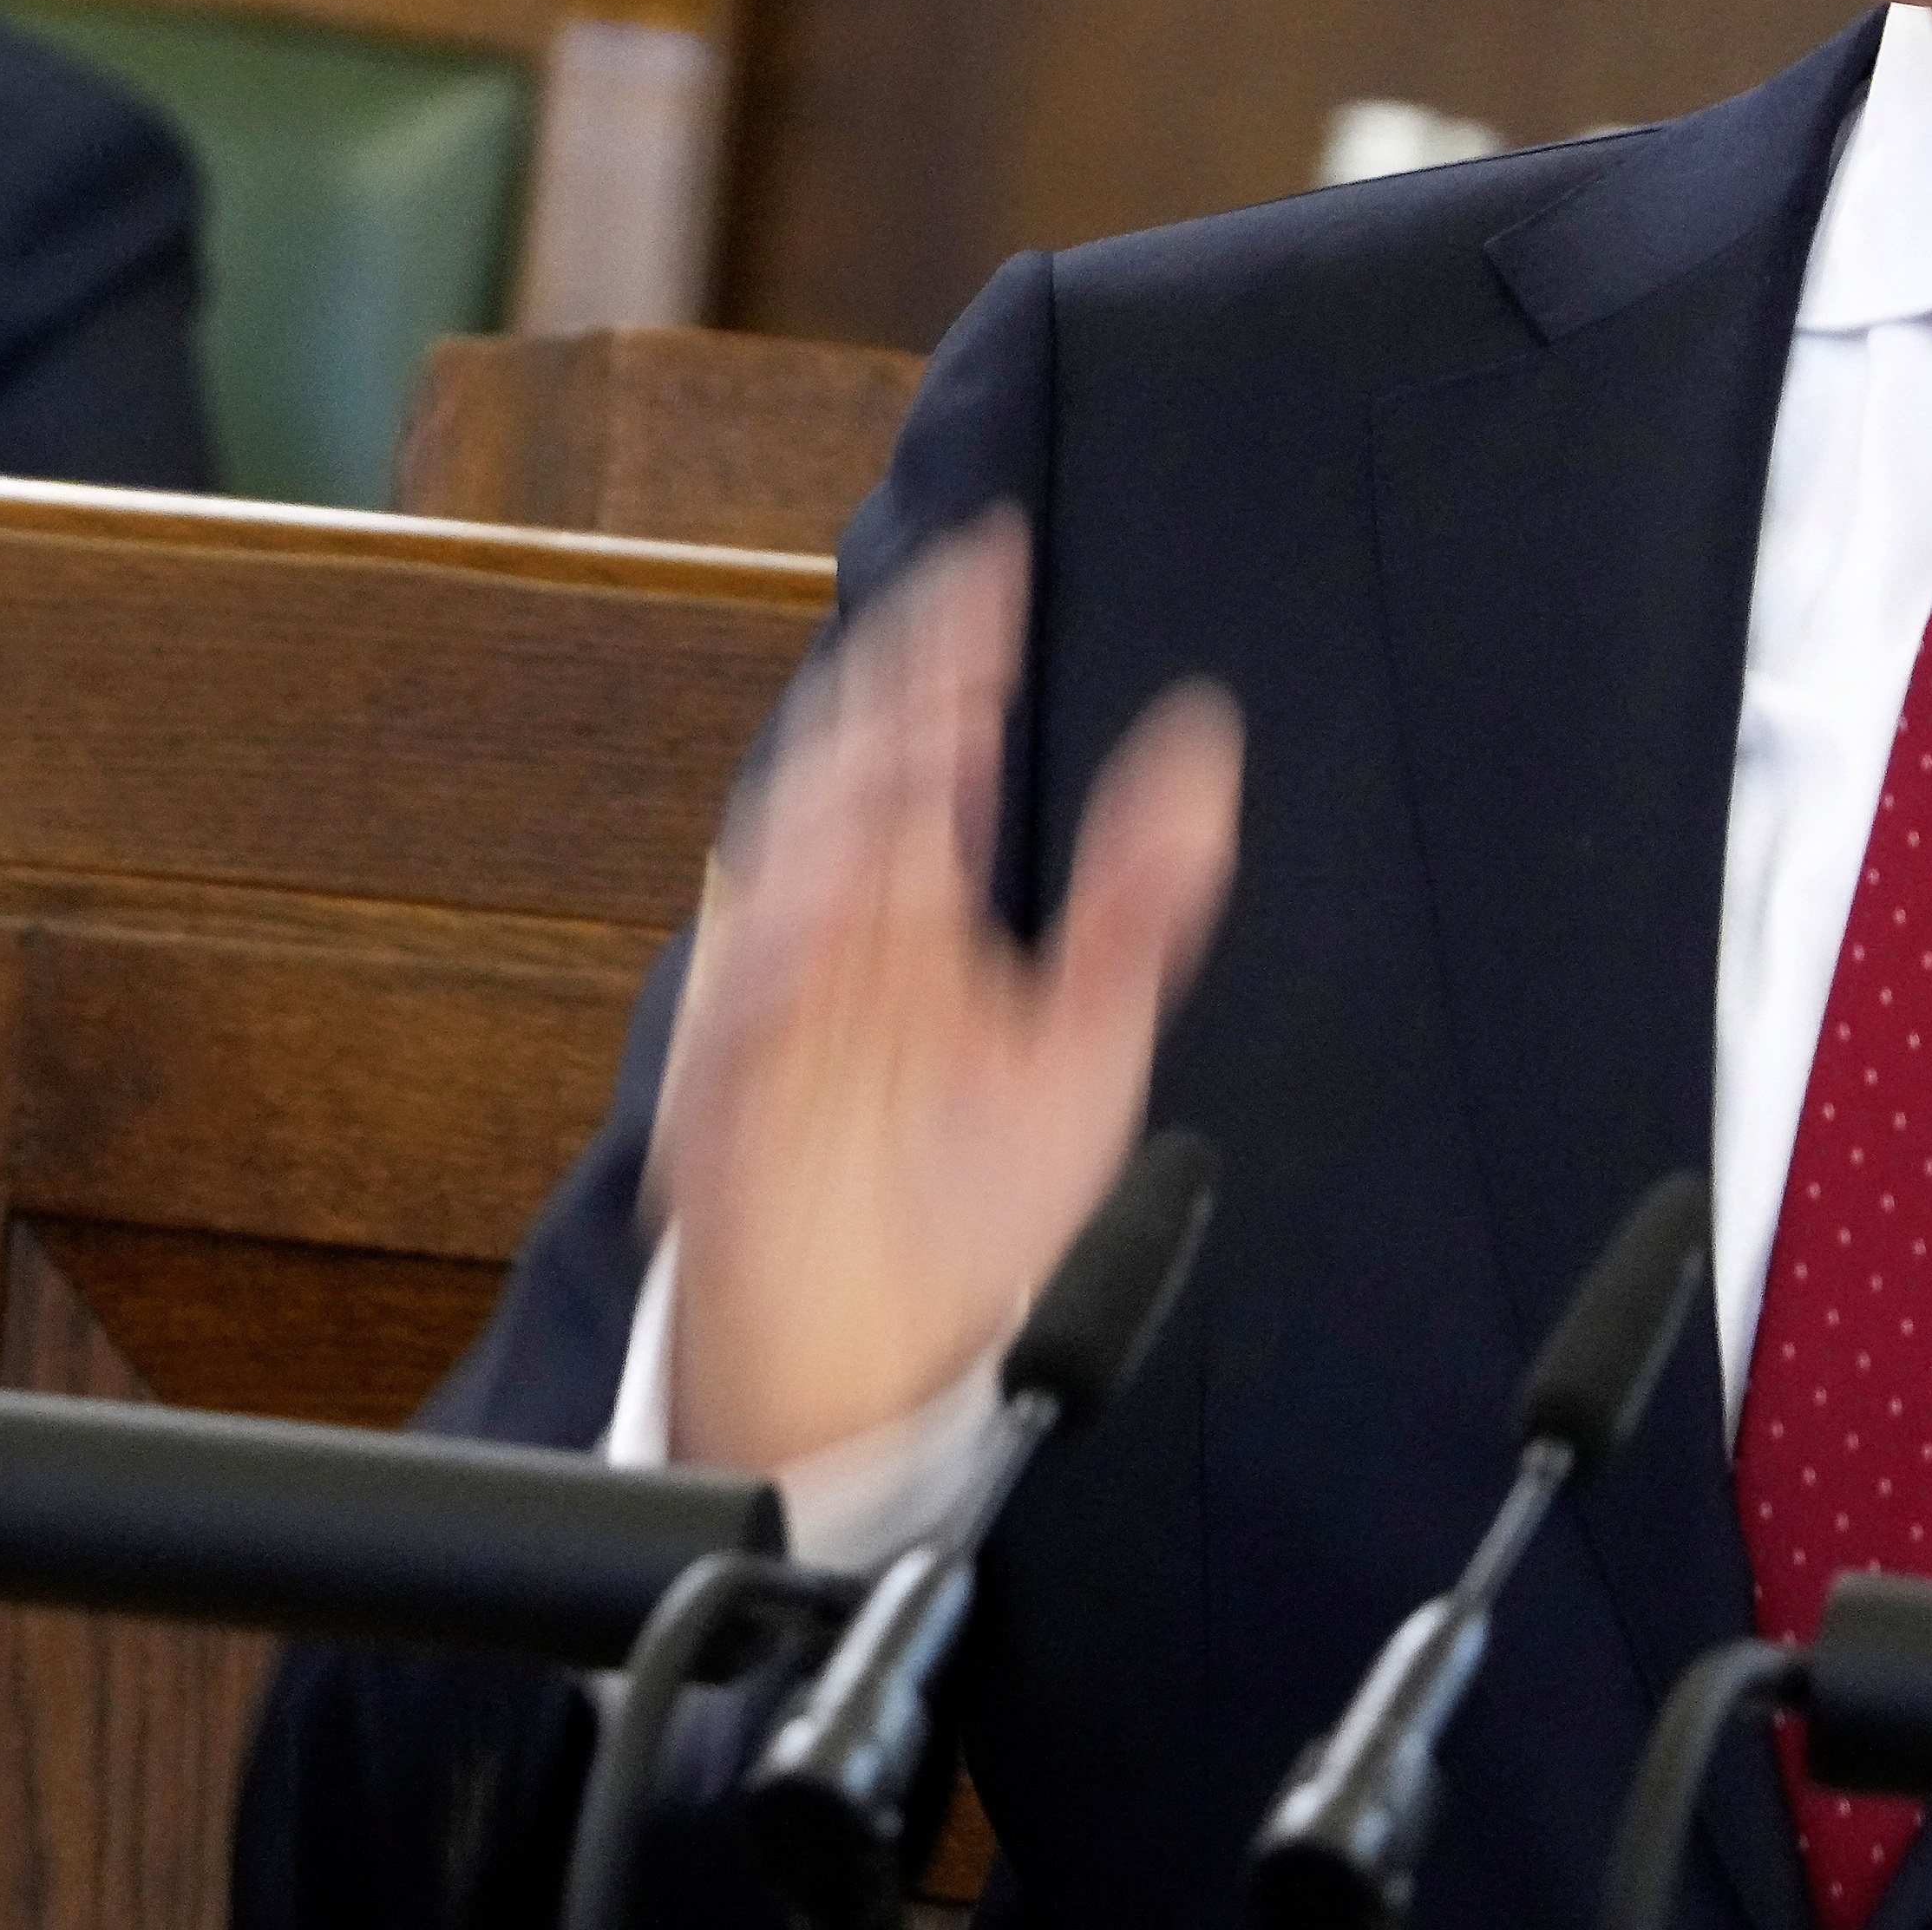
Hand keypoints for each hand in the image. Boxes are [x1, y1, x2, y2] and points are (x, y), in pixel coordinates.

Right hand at [647, 509, 1238, 1471]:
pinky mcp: (729, 1087)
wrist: (875, 1367)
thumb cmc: (965, 1211)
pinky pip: (748, 990)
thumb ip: (1139, 901)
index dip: (954, 648)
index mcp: (909, 907)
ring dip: (853, 788)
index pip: (929, 741)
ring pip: (790, 851)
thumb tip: (1202, 754)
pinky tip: (851, 890)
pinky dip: (790, 934)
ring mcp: (776, 1001)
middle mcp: (837, 932)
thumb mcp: (1088, 1043)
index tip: (999, 563)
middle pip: (848, 766)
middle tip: (961, 618)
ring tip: (931, 732)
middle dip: (895, 686)